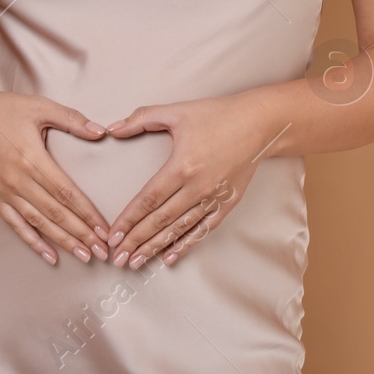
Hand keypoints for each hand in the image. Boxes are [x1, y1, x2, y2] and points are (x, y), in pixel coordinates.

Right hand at [0, 87, 112, 265]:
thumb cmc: (4, 110)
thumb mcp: (40, 107)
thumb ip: (72, 119)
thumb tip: (101, 132)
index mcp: (32, 158)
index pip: (66, 192)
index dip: (87, 213)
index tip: (104, 229)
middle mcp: (18, 179)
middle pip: (55, 212)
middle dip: (82, 234)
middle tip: (103, 251)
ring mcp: (4, 191)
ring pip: (38, 222)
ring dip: (63, 242)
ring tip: (84, 256)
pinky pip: (16, 224)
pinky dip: (33, 242)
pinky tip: (50, 255)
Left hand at [102, 94, 278, 268]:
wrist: (259, 123)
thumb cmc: (218, 115)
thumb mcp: (177, 111)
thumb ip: (142, 118)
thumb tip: (114, 128)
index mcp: (182, 166)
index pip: (148, 199)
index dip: (129, 219)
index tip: (114, 235)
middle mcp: (197, 187)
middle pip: (160, 220)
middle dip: (136, 241)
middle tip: (119, 257)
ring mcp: (214, 198)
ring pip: (179, 229)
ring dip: (156, 247)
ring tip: (137, 262)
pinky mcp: (227, 203)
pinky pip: (203, 229)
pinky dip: (186, 243)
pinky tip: (170, 256)